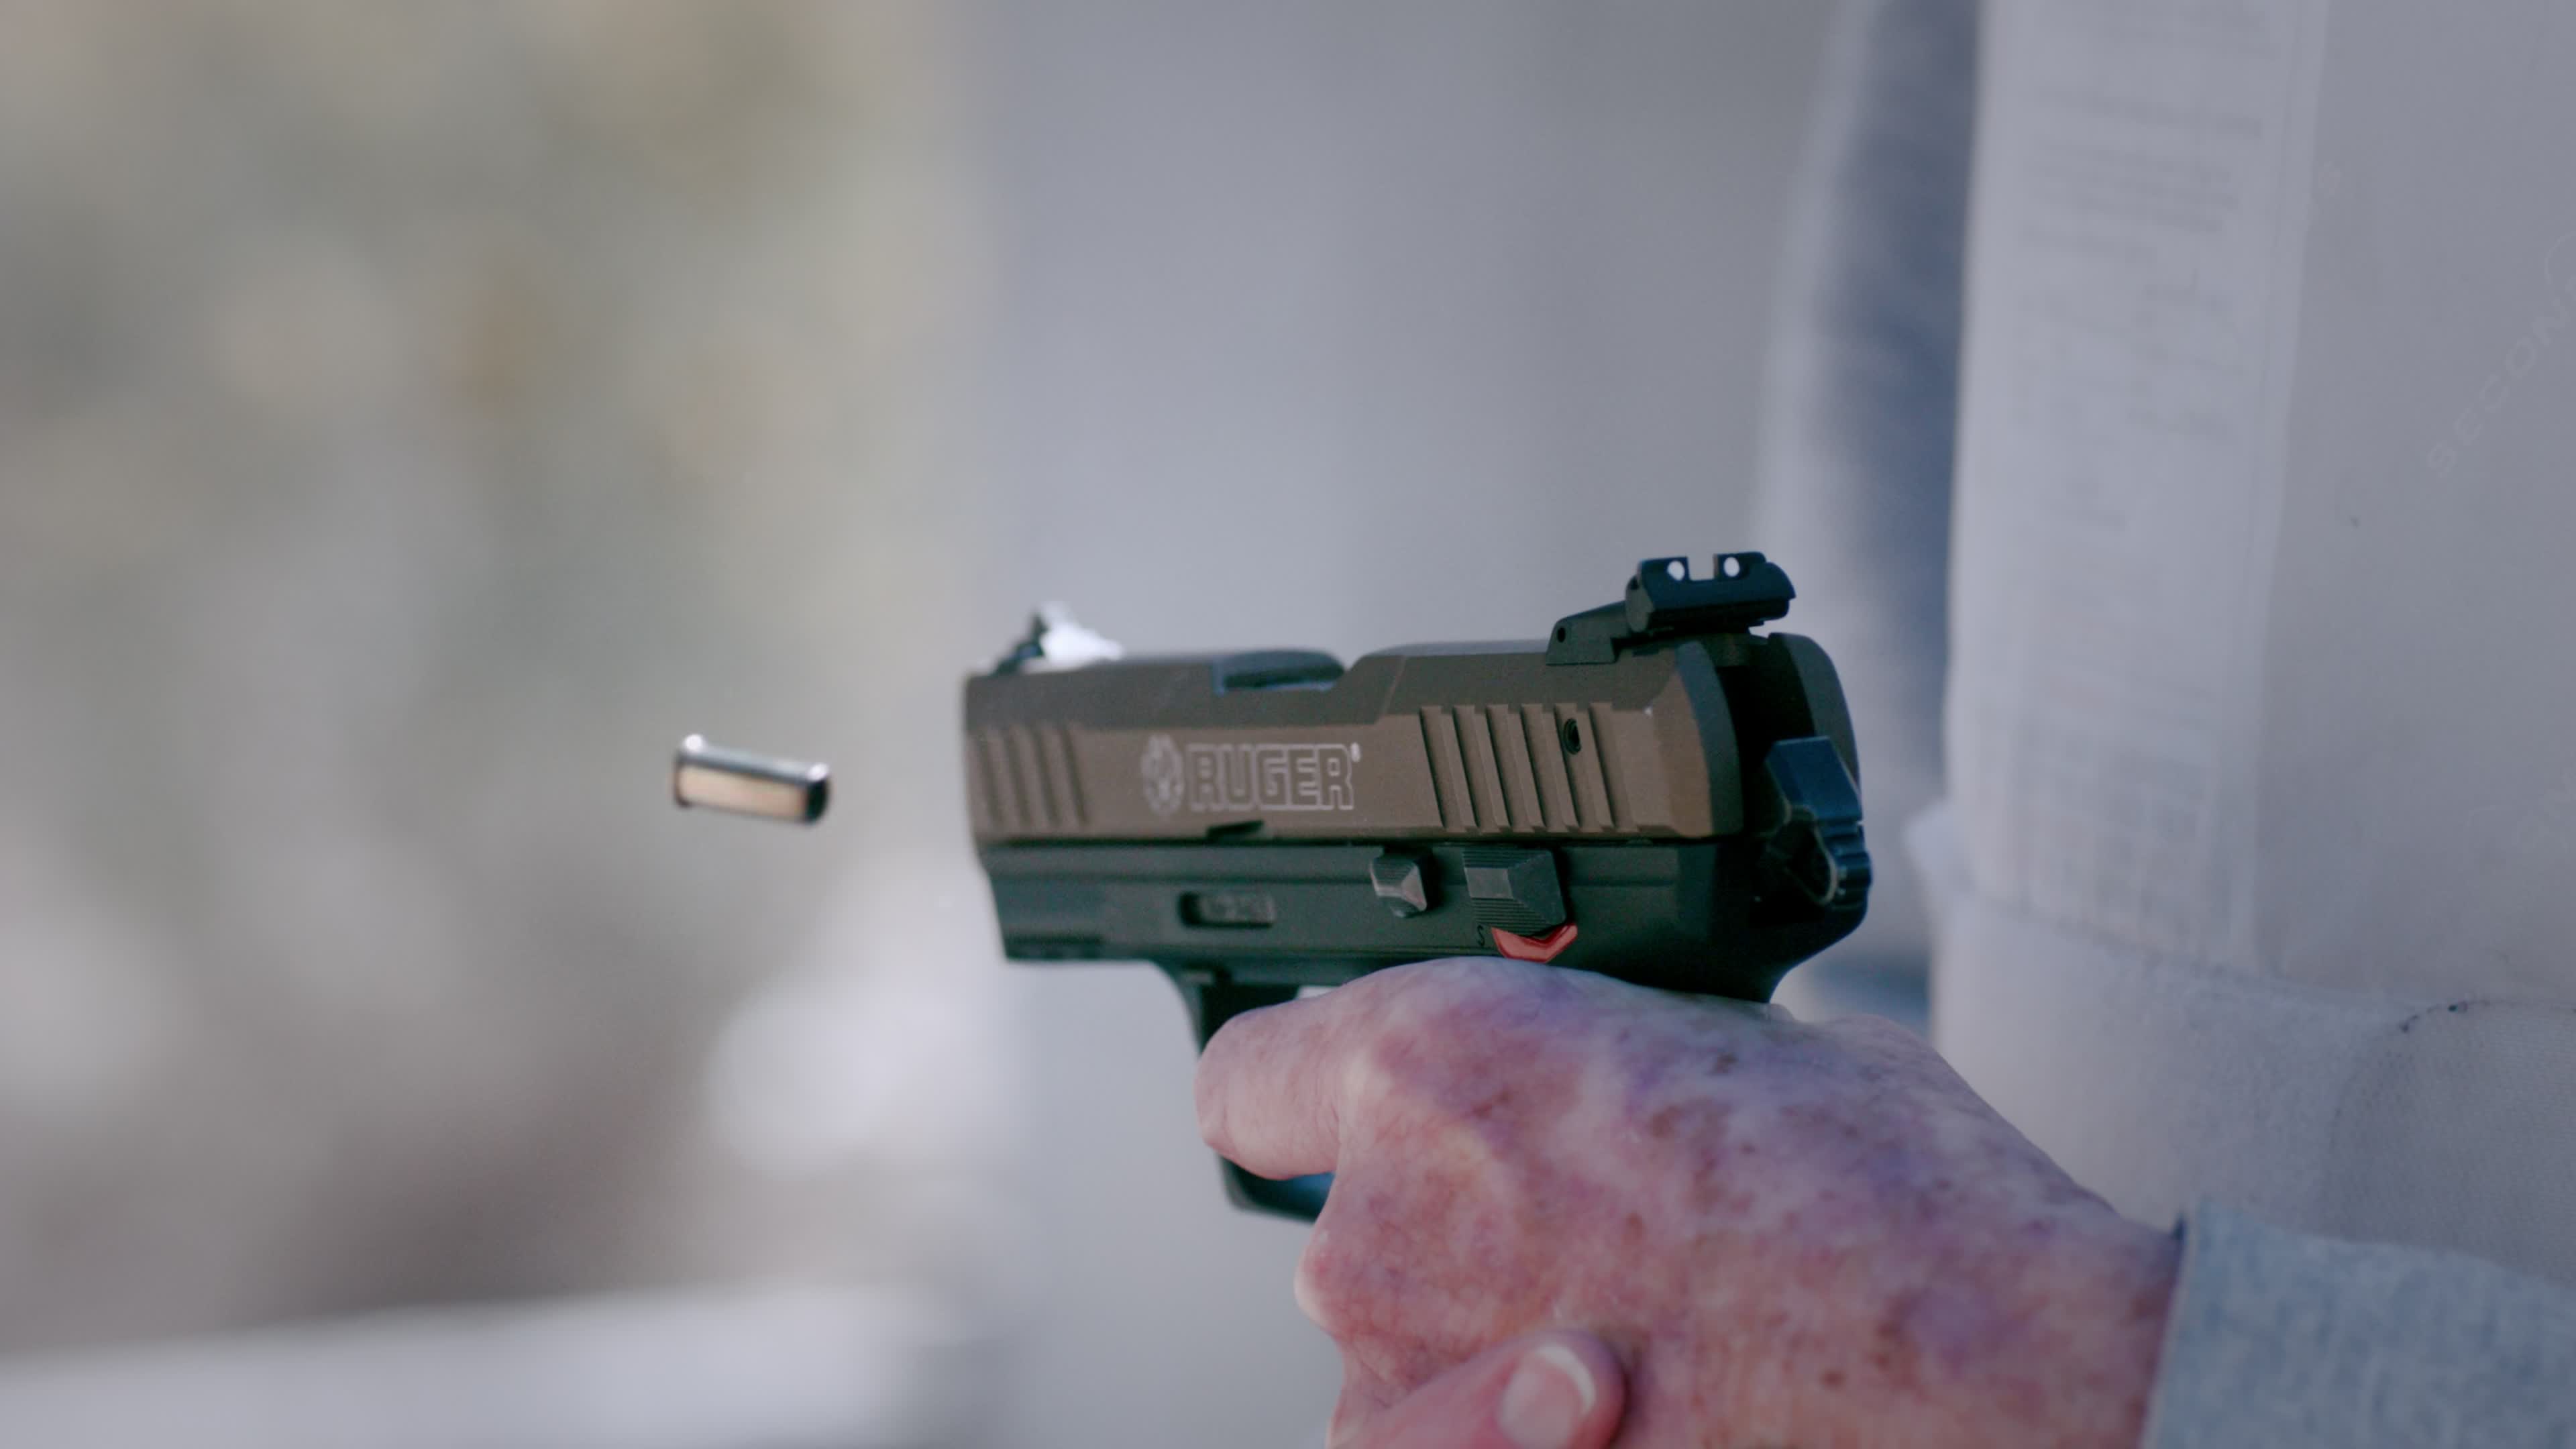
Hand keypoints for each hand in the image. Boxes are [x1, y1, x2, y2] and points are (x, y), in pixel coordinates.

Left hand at [1197, 959, 2177, 1447]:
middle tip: (1593, 1238)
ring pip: (1395, 1363)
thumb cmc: (1900, 1205)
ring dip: (1476, 1353)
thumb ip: (1598, 1052)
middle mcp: (1377, 1227)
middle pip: (1347, 1235)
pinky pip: (1441, 1444)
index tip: (1333, 1115)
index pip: (1246, 1079)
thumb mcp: (1734, 1040)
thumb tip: (1582, 1067)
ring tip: (1644, 1336)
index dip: (1298, 1096)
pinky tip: (1645, 1401)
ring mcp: (1406, 1383)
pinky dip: (1507, 1431)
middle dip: (1445, 1235)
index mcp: (1434, 1063)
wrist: (1999, 1379)